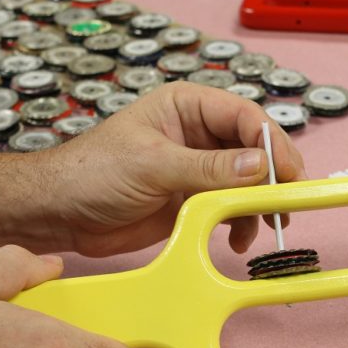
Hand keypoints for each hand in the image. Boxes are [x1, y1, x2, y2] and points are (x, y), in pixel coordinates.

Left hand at [49, 81, 306, 255]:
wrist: (59, 213)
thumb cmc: (92, 172)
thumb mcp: (153, 165)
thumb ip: (208, 167)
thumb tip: (260, 165)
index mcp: (188, 107)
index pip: (244, 117)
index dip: (271, 143)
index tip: (288, 171)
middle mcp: (199, 135)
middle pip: (253, 150)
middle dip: (272, 176)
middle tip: (285, 203)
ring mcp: (198, 170)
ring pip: (247, 182)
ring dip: (259, 204)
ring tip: (265, 226)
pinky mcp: (194, 201)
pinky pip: (231, 209)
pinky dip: (240, 224)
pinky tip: (237, 240)